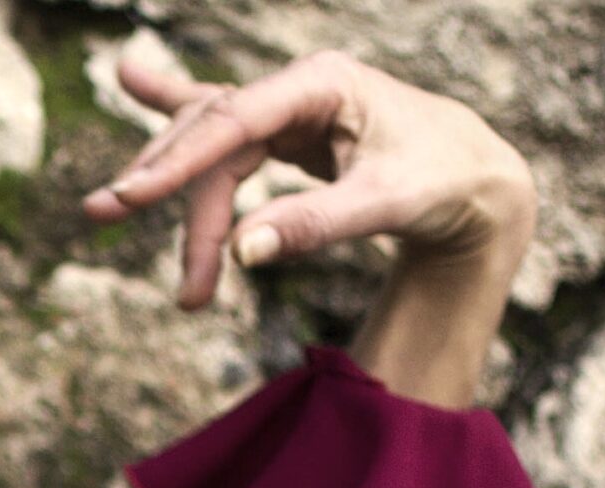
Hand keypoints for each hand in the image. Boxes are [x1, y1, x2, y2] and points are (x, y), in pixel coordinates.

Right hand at [83, 45, 536, 311]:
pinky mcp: (286, 133)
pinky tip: (132, 76)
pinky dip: (177, 113)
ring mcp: (288, 107)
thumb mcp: (386, 206)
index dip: (176, 163)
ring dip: (183, 207)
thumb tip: (246, 252)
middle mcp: (297, 87)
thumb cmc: (440, 182)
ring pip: (212, 146)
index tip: (128, 199)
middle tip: (137, 252)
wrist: (475, 179)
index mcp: (321, 84)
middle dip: (170, 194)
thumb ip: (315, 224)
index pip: (231, 122)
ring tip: (186, 293)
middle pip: (213, 138)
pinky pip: (222, 126)